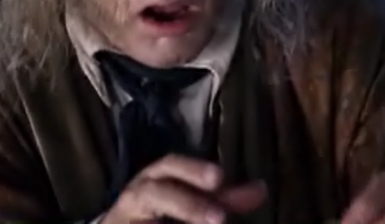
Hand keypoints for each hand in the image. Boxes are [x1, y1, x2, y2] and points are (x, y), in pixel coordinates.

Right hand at [100, 154, 266, 223]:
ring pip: (146, 212)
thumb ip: (222, 199)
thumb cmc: (159, 209)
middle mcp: (135, 195)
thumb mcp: (189, 200)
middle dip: (186, 203)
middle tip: (219, 218)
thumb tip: (260, 189)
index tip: (219, 177)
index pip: (170, 165)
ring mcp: (124, 216)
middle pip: (154, 192)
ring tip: (212, 223)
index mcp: (154, 178)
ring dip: (180, 214)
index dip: (193, 169)